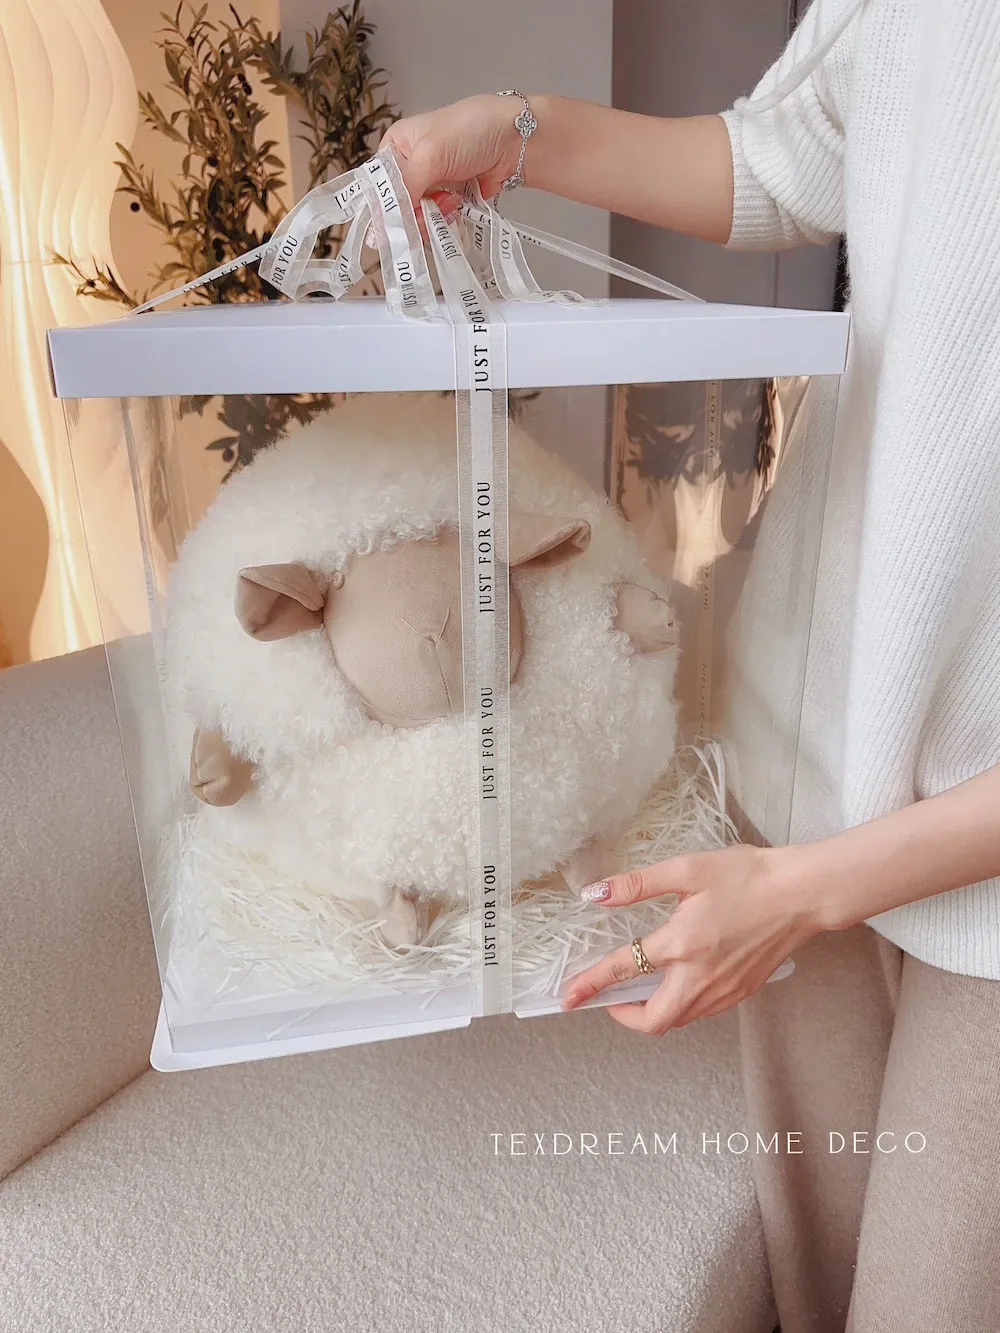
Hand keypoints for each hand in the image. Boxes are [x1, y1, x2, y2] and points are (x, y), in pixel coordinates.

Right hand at [379, 94, 528, 217]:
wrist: (515, 140)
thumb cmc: (470, 132)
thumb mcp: (429, 155)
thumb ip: (404, 191)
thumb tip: (380, 230)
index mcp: (396, 147)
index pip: (378, 187)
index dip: (385, 207)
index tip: (398, 221)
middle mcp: (409, 167)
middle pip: (397, 208)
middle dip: (413, 213)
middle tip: (430, 207)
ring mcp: (430, 186)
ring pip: (416, 219)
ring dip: (432, 216)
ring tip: (450, 200)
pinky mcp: (449, 200)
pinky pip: (437, 222)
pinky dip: (446, 219)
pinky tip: (457, 205)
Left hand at [561, 845, 819, 1034]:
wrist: (803, 893)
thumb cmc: (749, 876)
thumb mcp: (688, 870)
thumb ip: (638, 884)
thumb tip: (596, 894)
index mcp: (682, 944)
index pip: (623, 971)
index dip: (591, 985)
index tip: (568, 997)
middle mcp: (701, 977)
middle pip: (654, 1021)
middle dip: (624, 1016)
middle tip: (609, 998)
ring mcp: (724, 990)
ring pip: (679, 1019)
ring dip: (652, 1012)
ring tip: (638, 988)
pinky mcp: (742, 992)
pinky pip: (702, 1012)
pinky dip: (680, 1005)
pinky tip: (677, 980)